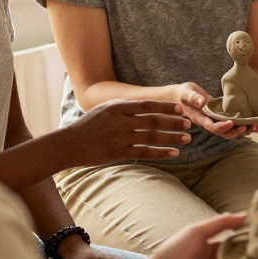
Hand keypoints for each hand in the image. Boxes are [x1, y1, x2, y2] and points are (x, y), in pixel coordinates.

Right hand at [62, 99, 191, 165]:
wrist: (68, 143)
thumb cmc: (88, 125)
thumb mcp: (104, 109)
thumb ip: (124, 107)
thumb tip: (145, 105)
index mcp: (118, 107)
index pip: (148, 105)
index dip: (166, 107)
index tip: (180, 109)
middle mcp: (121, 121)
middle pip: (153, 121)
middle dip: (174, 122)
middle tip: (189, 124)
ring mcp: (120, 138)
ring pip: (152, 137)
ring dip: (172, 138)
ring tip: (186, 139)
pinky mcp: (119, 153)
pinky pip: (145, 152)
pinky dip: (161, 152)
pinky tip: (174, 153)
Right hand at [173, 83, 257, 140]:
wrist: (181, 96)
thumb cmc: (183, 93)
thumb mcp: (186, 92)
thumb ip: (193, 97)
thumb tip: (202, 102)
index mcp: (200, 119)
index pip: (212, 127)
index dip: (222, 127)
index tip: (232, 122)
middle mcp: (208, 123)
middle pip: (224, 134)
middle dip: (236, 132)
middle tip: (249, 126)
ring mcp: (214, 121)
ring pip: (229, 131)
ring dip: (241, 130)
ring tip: (254, 125)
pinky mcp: (219, 117)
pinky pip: (231, 124)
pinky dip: (241, 124)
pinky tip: (252, 120)